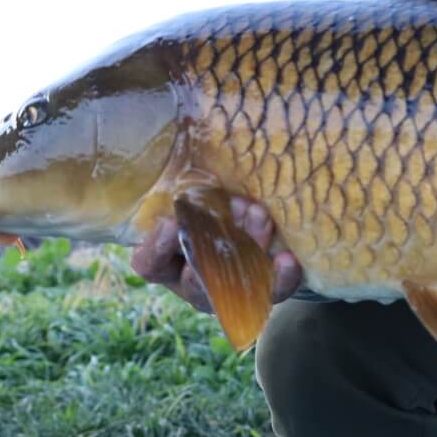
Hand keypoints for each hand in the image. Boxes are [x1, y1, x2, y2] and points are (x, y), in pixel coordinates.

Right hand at [130, 198, 304, 313]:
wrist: (250, 217)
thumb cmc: (208, 201)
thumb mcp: (190, 191)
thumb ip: (183, 183)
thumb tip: (183, 146)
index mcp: (167, 260)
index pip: (150, 264)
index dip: (155, 247)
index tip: (168, 222)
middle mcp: (194, 281)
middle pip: (194, 283)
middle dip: (208, 254)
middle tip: (218, 230)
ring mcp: (229, 290)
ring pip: (235, 286)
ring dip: (248, 251)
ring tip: (260, 217)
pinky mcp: (264, 289)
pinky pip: (273, 291)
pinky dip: (281, 277)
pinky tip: (287, 259)